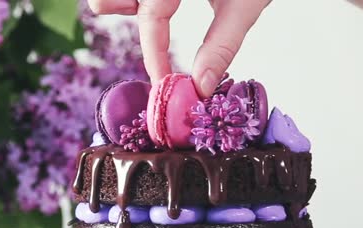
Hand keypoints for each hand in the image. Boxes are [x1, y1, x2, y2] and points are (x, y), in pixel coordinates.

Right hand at [88, 0, 271, 96]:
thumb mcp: (246, 2)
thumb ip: (222, 43)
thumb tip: (202, 85)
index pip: (152, 19)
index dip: (155, 57)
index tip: (163, 82)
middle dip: (117, 12)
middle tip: (150, 28)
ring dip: (123, 1)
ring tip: (152, 8)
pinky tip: (156, 0)